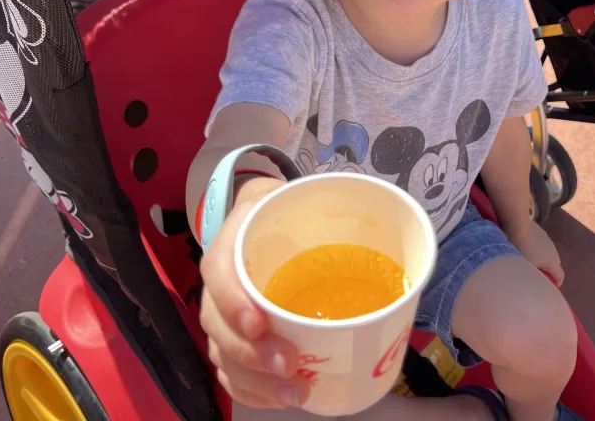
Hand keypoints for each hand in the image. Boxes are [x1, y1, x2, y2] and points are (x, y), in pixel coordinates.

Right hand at [199, 182, 309, 408]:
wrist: (262, 217)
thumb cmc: (286, 211)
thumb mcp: (298, 196)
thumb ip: (325, 204)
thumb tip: (376, 207)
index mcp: (233, 243)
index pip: (219, 273)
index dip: (233, 302)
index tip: (258, 324)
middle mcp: (220, 283)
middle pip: (218, 325)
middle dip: (251, 354)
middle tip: (289, 367)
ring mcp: (223, 314)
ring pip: (223, 354)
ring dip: (255, 380)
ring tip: (294, 392)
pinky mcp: (232, 338)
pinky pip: (230, 372)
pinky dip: (252, 391)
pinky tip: (279, 398)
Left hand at [509, 220, 564, 285]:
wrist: (517, 226)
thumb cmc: (521, 249)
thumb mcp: (526, 266)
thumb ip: (533, 275)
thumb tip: (535, 279)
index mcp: (552, 262)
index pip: (560, 276)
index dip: (556, 283)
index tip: (547, 287)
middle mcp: (554, 251)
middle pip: (555, 265)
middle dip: (549, 271)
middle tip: (537, 275)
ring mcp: (549, 241)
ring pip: (549, 254)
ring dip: (544, 259)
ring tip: (531, 262)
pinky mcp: (542, 233)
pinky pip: (543, 245)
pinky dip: (539, 250)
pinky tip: (528, 249)